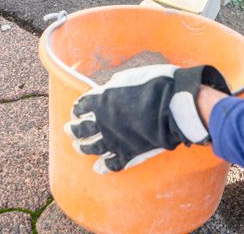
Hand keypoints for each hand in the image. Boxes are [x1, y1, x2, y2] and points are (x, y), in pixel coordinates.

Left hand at [64, 64, 230, 173]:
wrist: (174, 106)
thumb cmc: (157, 84)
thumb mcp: (132, 75)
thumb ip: (117, 84)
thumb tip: (110, 86)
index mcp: (101, 99)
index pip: (82, 105)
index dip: (79, 108)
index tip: (78, 110)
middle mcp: (102, 121)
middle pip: (82, 128)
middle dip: (74, 129)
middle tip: (69, 130)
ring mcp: (114, 140)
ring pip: (92, 147)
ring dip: (83, 147)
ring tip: (78, 147)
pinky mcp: (128, 154)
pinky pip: (112, 164)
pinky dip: (104, 167)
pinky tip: (98, 168)